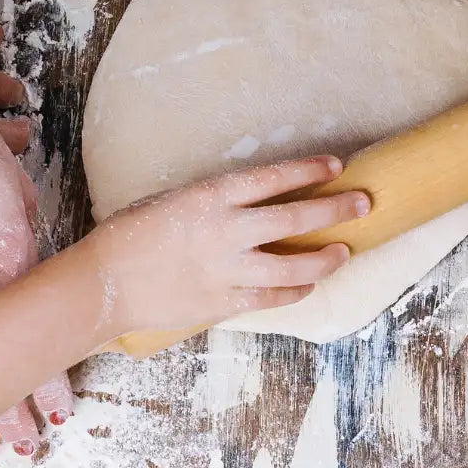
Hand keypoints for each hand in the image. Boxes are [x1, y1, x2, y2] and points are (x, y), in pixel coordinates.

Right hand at [91, 156, 370, 334]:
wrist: (104, 282)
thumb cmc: (133, 234)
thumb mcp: (175, 200)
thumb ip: (218, 202)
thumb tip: (260, 202)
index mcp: (210, 197)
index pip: (273, 178)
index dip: (309, 171)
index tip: (337, 166)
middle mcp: (225, 230)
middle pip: (295, 218)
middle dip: (336, 209)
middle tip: (363, 203)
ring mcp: (226, 269)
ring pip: (293, 264)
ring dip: (325, 258)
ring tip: (345, 251)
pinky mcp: (223, 301)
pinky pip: (272, 297)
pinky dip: (295, 291)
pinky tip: (310, 284)